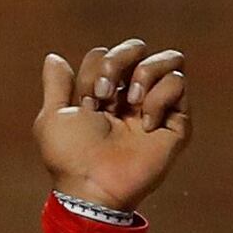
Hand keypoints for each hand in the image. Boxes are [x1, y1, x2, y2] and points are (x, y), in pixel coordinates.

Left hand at [35, 39, 187, 211]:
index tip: (86, 104)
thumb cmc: (70, 156)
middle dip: (118, 61)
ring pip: (169, 59)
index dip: (92, 72)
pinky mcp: (176, 122)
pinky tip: (146, 124)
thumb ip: (55, 84)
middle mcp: (131, 97)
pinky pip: (179, 83)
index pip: (105, 54)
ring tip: (132, 103)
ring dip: (144, 73)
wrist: (92, 185)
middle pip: (137, 48)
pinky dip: (159, 97)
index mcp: (103, 94)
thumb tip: (54, 57)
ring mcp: (156, 108)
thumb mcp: (52, 117)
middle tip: (105, 95)